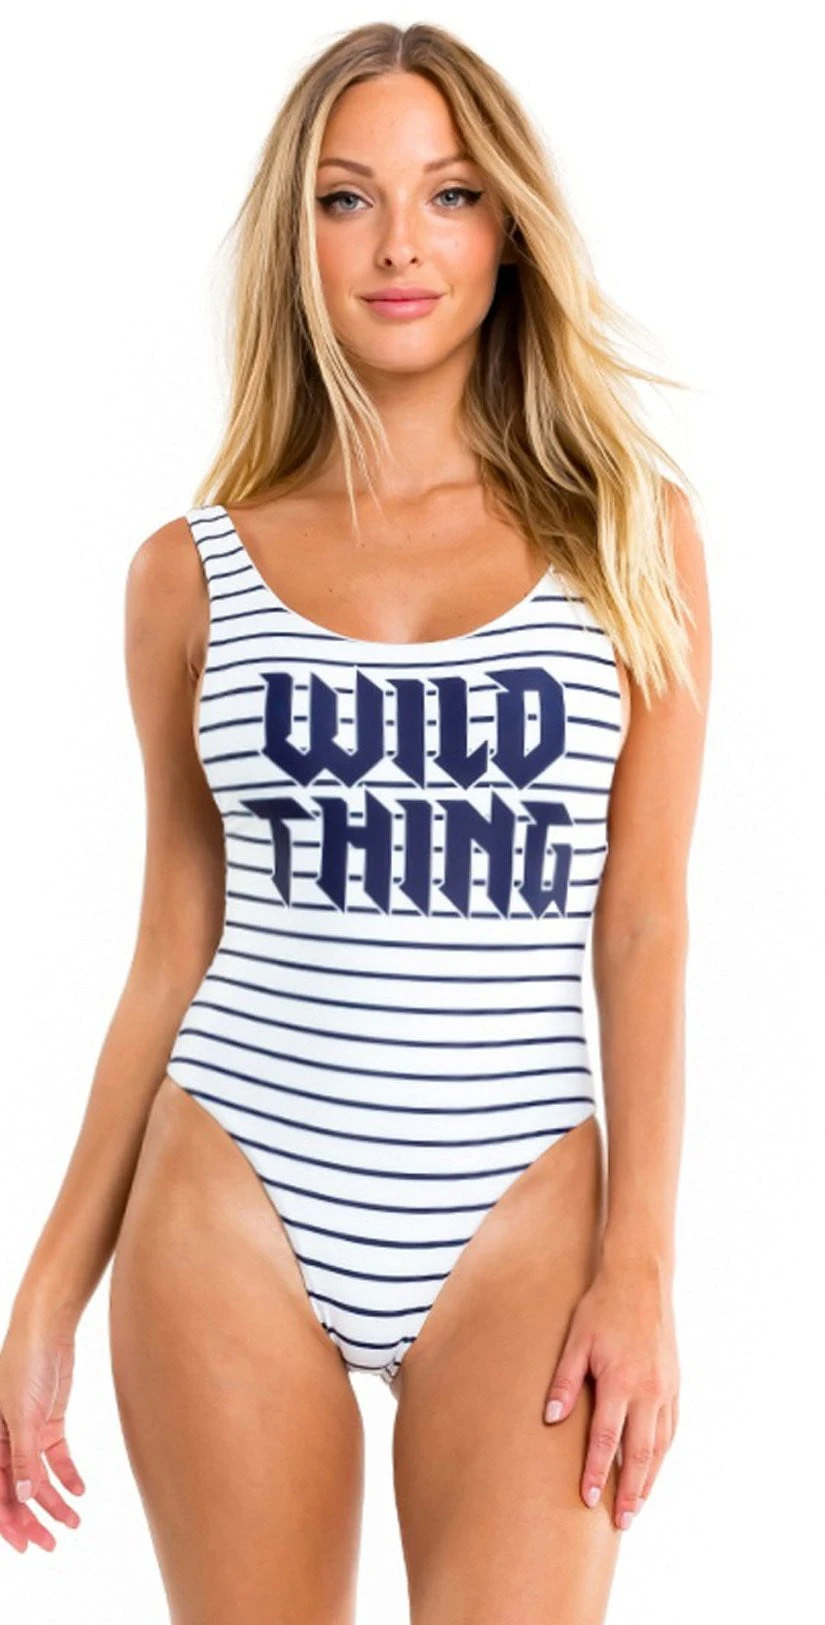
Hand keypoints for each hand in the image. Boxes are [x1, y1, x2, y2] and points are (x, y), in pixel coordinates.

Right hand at [0, 1307, 85, 1552]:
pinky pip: (56, 1457)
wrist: (47, 1331)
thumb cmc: (24, 1365)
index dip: (9, 1522)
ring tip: (75, 1521)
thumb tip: (23, 1497)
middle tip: (54, 1543)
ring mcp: (28, 1432)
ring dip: (55, 1500)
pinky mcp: (49, 1422)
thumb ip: (23, 1456)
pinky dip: (67, 1475)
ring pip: (39, 1477)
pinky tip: (80, 1491)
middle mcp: (6, 1441)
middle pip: (18, 1490)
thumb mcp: (22, 1414)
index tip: (27, 1545)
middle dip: (34, 1518)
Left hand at [542, 1259, 679, 1530]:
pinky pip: (671, 1428)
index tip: (589, 1500)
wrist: (640, 1278)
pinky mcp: (675, 1383)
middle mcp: (647, 1391)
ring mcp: (665, 1388)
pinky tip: (655, 1467)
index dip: (598, 1472)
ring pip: (660, 1446)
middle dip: (630, 1492)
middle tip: (622, 1523)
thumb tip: (551, 1420)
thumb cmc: (602, 1307)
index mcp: (620, 1381)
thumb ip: (564, 1382)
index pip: (607, 1439)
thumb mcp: (576, 1341)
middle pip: (640, 1454)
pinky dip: (663, 1453)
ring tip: (637, 1506)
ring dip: (650, 1479)